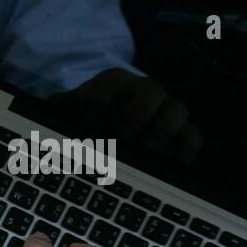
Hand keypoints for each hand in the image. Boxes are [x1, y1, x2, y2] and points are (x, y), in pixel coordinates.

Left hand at [57, 68, 201, 164]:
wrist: (99, 133)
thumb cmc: (81, 121)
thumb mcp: (65, 114)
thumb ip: (58, 109)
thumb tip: (53, 105)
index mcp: (112, 83)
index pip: (112, 82)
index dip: (101, 102)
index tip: (89, 120)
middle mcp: (143, 92)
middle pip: (151, 90)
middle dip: (135, 114)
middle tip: (120, 138)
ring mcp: (164, 113)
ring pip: (178, 109)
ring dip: (162, 131)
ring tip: (144, 151)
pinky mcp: (179, 137)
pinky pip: (192, 138)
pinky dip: (184, 151)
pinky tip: (167, 164)